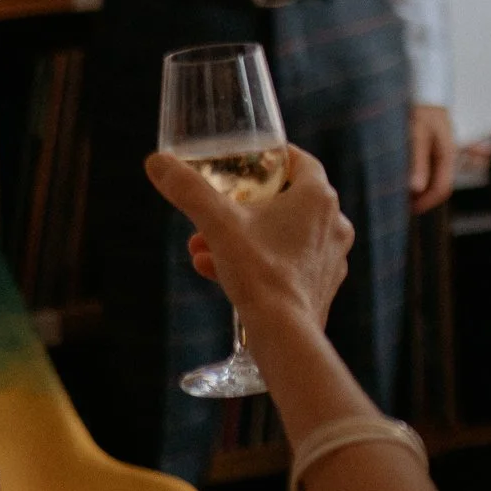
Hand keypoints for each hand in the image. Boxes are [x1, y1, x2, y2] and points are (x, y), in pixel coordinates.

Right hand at [146, 145, 355, 330]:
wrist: (284, 332)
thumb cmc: (258, 271)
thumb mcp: (217, 224)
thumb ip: (189, 190)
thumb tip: (156, 162)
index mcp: (320, 197)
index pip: (301, 162)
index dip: (274, 159)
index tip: (250, 162)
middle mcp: (334, 223)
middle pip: (284, 203)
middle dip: (241, 210)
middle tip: (210, 218)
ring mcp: (332, 256)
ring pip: (281, 236)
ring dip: (242, 239)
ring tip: (202, 250)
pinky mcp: (323, 284)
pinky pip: (287, 264)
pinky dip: (257, 263)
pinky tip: (217, 273)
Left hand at [408, 104, 455, 213]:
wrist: (424, 87)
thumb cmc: (421, 109)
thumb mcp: (417, 134)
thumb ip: (418, 162)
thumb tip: (416, 189)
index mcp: (447, 155)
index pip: (442, 189)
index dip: (426, 203)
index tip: (407, 209)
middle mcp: (446, 155)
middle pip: (438, 186)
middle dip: (421, 199)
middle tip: (399, 204)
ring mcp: (440, 151)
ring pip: (432, 178)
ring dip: (417, 188)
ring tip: (397, 192)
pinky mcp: (431, 147)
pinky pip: (427, 168)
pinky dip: (416, 176)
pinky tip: (401, 175)